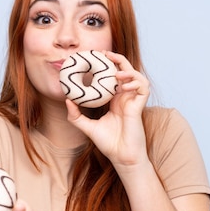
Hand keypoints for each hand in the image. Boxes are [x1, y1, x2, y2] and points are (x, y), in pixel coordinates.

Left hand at [66, 50, 149, 165]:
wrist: (121, 157)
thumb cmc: (108, 144)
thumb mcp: (87, 127)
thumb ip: (76, 116)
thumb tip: (67, 100)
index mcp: (115, 100)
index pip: (113, 77)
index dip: (107, 66)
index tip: (95, 57)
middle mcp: (125, 98)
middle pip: (125, 72)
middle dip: (118, 60)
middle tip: (104, 53)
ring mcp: (133, 101)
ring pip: (137, 76)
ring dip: (128, 70)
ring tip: (116, 72)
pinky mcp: (139, 107)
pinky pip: (143, 87)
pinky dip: (135, 82)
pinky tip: (124, 86)